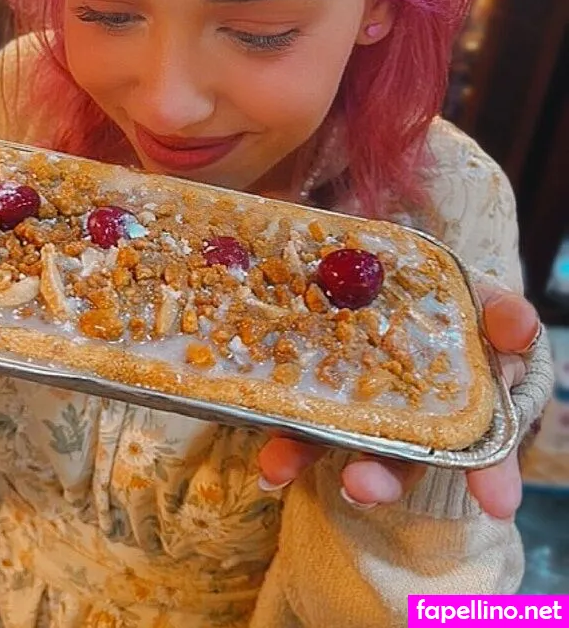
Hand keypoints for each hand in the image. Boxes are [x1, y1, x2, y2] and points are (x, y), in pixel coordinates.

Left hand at [258, 283, 539, 518]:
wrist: (391, 283)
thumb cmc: (449, 305)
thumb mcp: (481, 302)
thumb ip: (500, 313)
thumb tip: (520, 324)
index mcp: (458, 404)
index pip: (481, 448)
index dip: (490, 474)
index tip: (498, 501)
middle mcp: (408, 422)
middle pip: (398, 461)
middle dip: (379, 477)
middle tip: (361, 485)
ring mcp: (358, 413)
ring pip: (335, 444)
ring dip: (307, 455)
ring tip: (278, 467)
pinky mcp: (314, 397)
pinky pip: (294, 422)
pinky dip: (278, 443)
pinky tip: (264, 462)